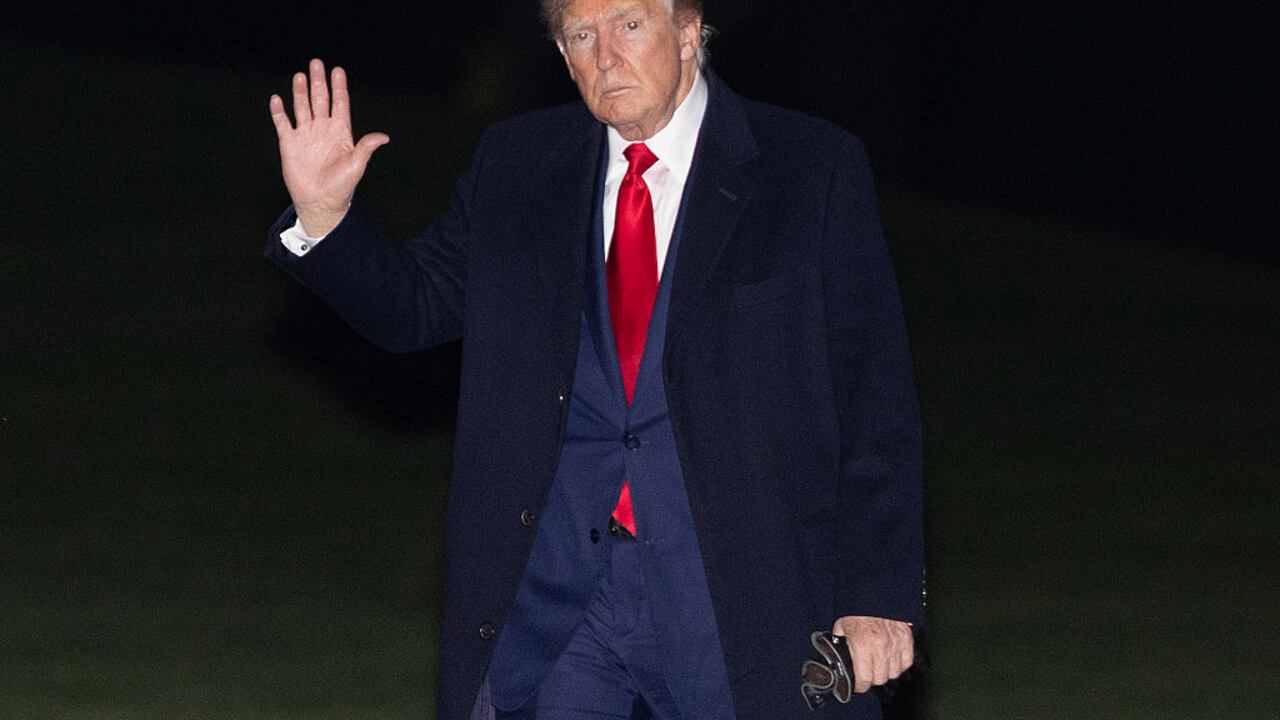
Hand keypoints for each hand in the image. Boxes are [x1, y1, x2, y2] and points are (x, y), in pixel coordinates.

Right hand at [269, 58, 389, 236]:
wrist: (320, 203)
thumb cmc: (342, 187)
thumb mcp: (357, 166)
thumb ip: (366, 148)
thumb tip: (384, 137)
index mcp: (341, 132)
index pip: (340, 104)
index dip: (339, 87)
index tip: (338, 70)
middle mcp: (323, 130)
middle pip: (320, 100)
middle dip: (318, 82)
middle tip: (316, 63)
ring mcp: (306, 135)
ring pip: (302, 107)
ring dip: (300, 92)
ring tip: (300, 75)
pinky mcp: (290, 144)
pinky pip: (283, 123)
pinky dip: (279, 112)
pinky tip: (277, 99)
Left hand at [831, 615, 913, 693]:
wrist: (874, 593)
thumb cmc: (857, 610)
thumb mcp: (841, 627)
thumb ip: (840, 646)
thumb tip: (838, 661)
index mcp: (862, 644)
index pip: (864, 679)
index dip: (860, 685)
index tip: (858, 684)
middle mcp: (880, 646)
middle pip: (879, 678)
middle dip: (871, 678)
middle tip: (867, 673)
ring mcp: (896, 644)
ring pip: (894, 673)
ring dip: (885, 672)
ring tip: (878, 665)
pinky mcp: (907, 640)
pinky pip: (906, 663)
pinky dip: (899, 665)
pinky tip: (891, 659)